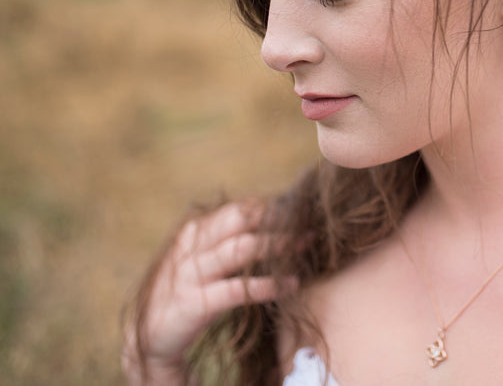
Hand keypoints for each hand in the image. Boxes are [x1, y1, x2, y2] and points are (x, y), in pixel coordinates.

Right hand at [122, 202, 294, 384]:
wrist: (151, 337)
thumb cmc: (190, 292)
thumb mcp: (206, 260)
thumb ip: (230, 240)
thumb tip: (278, 220)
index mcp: (196, 231)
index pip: (239, 209)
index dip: (272, 207)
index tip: (302, 210)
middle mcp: (192, 247)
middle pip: (240, 219)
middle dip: (277, 219)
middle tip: (307, 223)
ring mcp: (190, 274)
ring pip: (241, 249)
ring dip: (278, 246)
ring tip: (305, 246)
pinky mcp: (193, 303)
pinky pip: (236, 290)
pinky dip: (268, 286)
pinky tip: (292, 285)